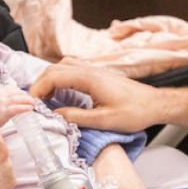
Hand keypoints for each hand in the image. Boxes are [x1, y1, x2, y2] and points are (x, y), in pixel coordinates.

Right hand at [0, 85, 34, 131]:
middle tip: (30, 99)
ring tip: (33, 104)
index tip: (23, 94)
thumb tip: (2, 102)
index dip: (19, 91)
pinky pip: (17, 108)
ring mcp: (1, 104)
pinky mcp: (3, 113)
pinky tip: (30, 109)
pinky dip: (25, 107)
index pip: (10, 87)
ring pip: (19, 99)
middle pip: (16, 92)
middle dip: (25, 95)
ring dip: (28, 101)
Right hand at [29, 63, 187, 131]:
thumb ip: (77, 117)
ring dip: (49, 80)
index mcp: (89, 78)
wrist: (156, 104)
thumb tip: (54, 115)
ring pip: (62, 68)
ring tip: (44, 99)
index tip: (31, 105)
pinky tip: (60, 95)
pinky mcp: (97, 75)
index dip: (38, 90)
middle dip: (39, 84)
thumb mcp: (104, 121)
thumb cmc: (135, 112)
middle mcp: (89, 70)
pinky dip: (60, 80)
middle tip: (33, 103)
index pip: (53, 76)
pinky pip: (72, 71)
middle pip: (54, 69)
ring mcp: (93, 70)